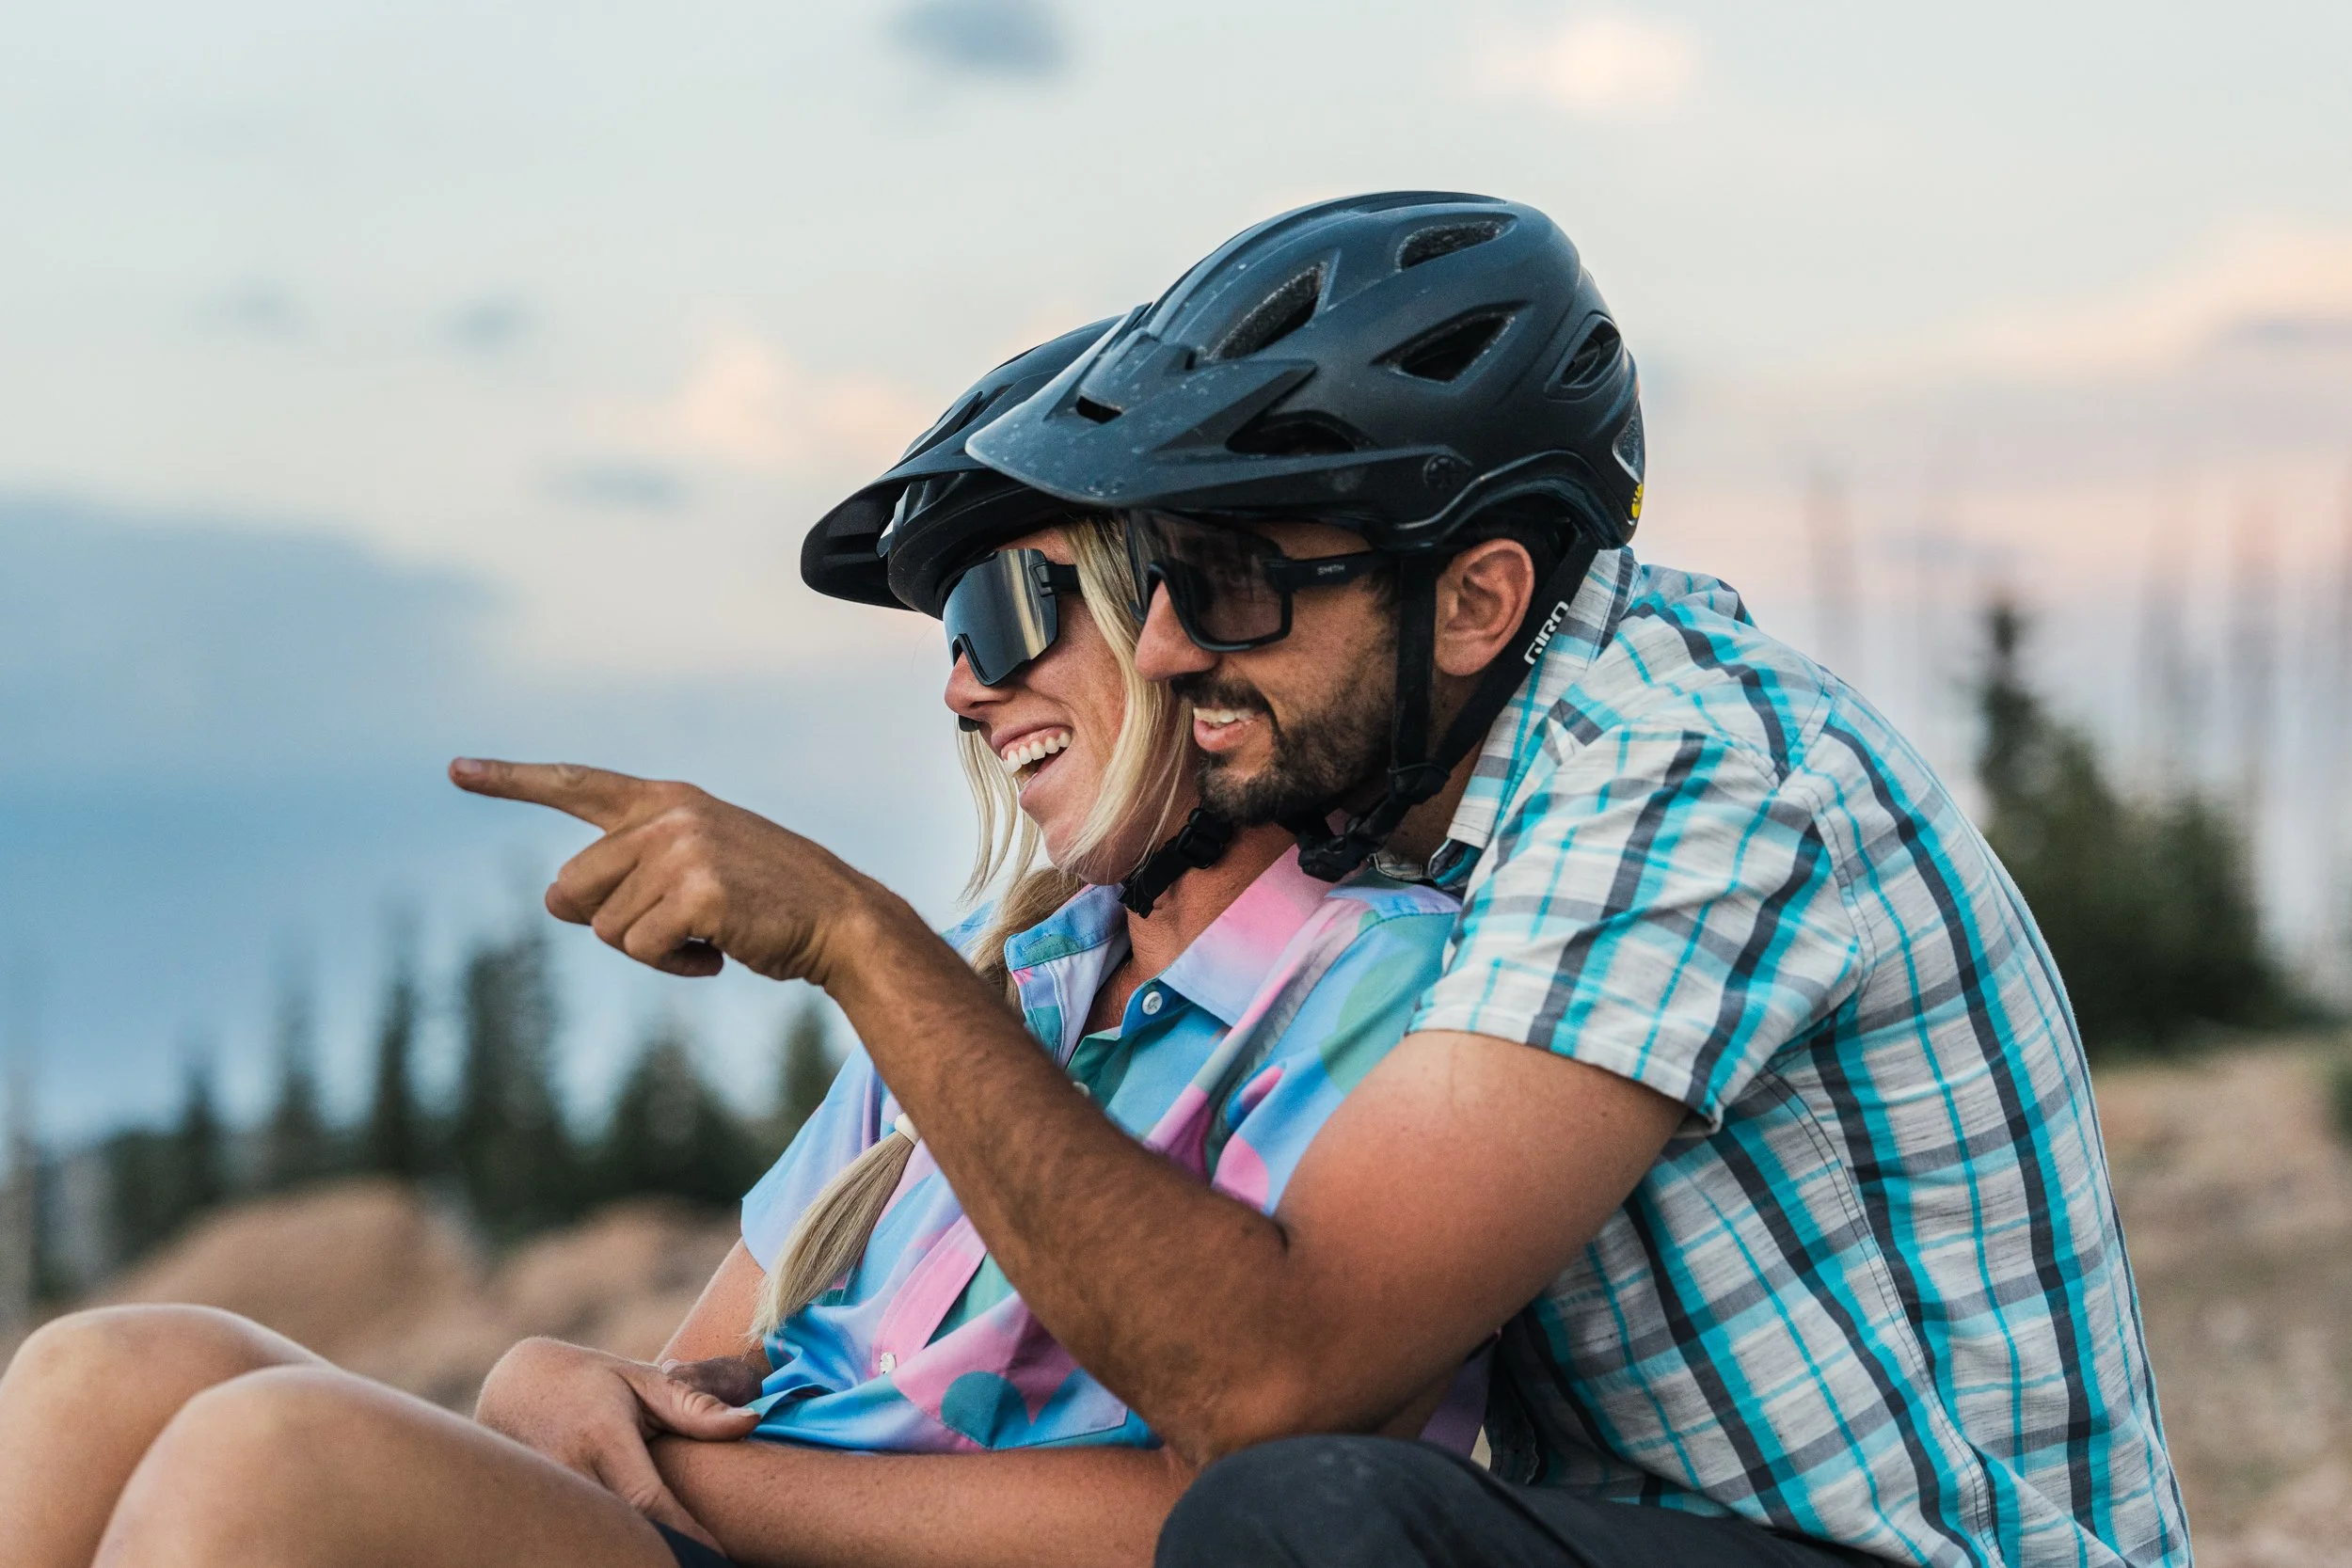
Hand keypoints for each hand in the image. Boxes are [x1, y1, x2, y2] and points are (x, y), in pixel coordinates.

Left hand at [449, 758, 879, 982]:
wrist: (842, 918)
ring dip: (652, 949)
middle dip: (608, 921)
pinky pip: (640, 948)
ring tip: (711, 933)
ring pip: (605, 928)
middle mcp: (668, 816)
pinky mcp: (695, 890)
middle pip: (573, 888)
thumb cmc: (768, 900)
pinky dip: (674, 966)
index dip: (512, 781)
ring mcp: (682, 850)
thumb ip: (634, 865)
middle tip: (677, 926)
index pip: (576, 785)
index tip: (457, 770)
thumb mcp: (702, 862)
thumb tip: (555, 899)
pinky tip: (718, 951)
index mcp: (667, 800)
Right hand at [475, 1336, 761, 1548]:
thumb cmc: (593, 1382)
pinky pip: (579, 1539)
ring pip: (597, 1541)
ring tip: (675, 1555)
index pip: (649, 1502)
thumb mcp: (643, 1382)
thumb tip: (752, 1421)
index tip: (717, 1556)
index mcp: (603, 1438)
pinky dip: (609, 1545)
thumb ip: (695, 1408)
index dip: (684, 1535)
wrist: (515, 1388)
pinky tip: (636, 1549)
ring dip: (634, 1550)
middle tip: (697, 1560)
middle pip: (623, 1533)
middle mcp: (570, 1472)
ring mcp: (548, 1498)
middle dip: (659, 1553)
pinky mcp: (537, 1514)